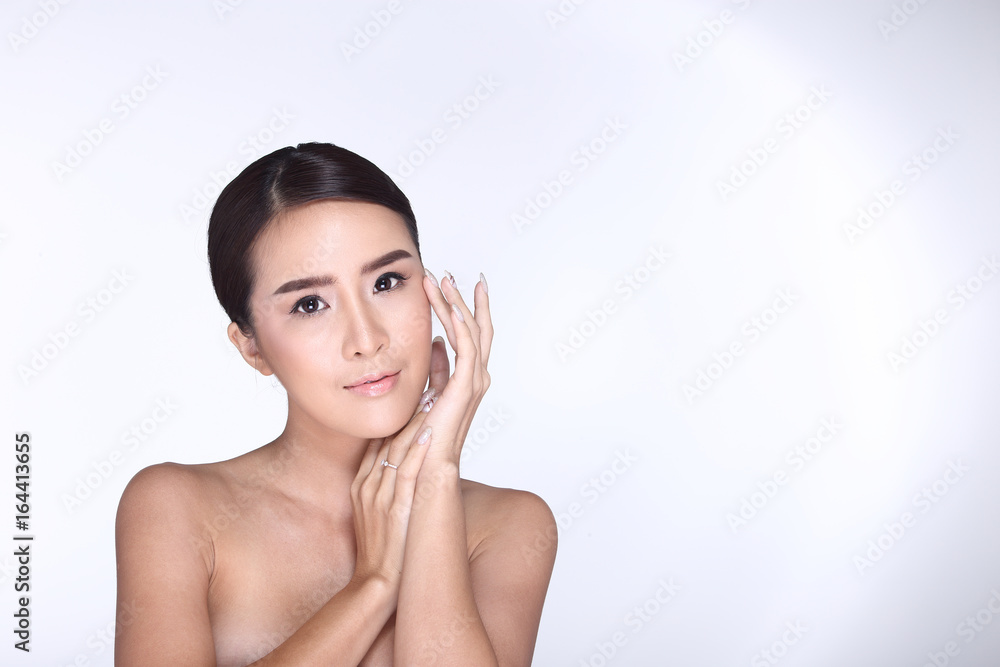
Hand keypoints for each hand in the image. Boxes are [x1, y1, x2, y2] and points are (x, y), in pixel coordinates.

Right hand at [348, 404, 432, 590]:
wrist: (373, 586)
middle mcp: (367, 485)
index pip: (377, 443)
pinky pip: (405, 472)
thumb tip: (397, 474)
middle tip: (425, 387)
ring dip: (415, 422)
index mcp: (361, 485)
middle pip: (386, 440)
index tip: (412, 399)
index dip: (394, 420)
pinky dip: (417, 450)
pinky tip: (429, 432)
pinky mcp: (393, 508)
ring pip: (396, 450)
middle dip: (406, 413)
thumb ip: (382, 491)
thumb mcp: (375, 515)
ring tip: (432, 398)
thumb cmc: (380, 554)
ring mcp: (378, 496)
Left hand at [414, 269, 493, 466]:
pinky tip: (451, 308)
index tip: (455, 284)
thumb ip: (435, 370)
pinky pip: (466, 350)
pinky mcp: (465, 388)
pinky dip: (461, 326)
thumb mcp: (427, 394)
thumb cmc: (423, 441)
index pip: (470, 336)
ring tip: (444, 280)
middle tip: (450, 273)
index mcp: (466, 380)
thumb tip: (437, 344)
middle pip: (476, 329)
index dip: (462, 309)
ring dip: (457, 304)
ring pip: (470, 333)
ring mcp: (473, 383)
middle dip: (464, 299)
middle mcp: (475, 379)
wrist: (425, 469)